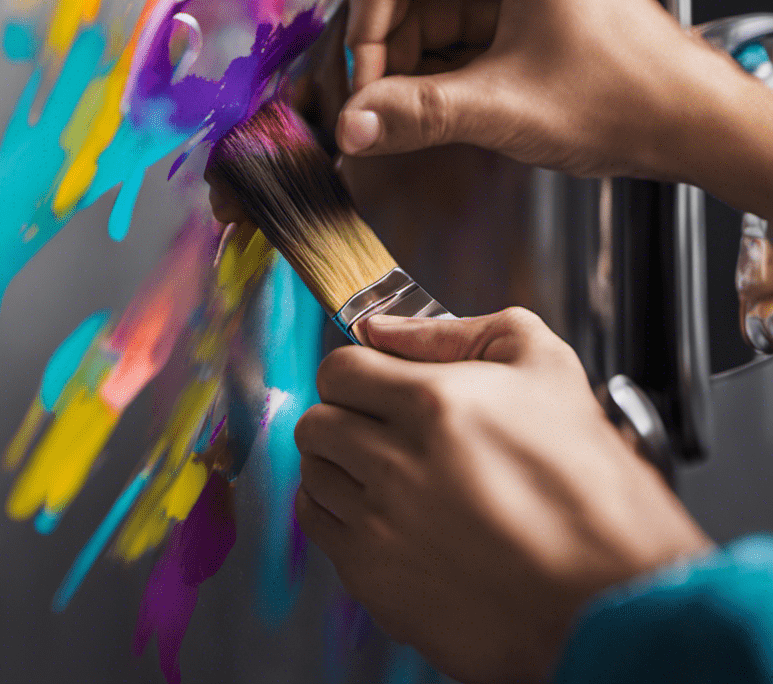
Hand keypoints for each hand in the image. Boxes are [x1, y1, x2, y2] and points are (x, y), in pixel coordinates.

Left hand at [294, 308, 710, 683]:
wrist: (617, 601)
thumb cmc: (592, 489)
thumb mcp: (546, 367)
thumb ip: (457, 330)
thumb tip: (386, 329)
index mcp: (434, 405)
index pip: (339, 368)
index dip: (358, 370)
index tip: (376, 383)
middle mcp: (398, 466)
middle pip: (316, 422)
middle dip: (345, 416)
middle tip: (383, 428)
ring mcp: (382, 529)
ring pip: (314, 474)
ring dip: (341, 466)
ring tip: (392, 473)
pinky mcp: (378, 582)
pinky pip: (320, 531)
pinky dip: (341, 515)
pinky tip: (387, 514)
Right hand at [339, 0, 772, 219]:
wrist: (678, 119)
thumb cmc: (627, 94)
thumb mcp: (505, 108)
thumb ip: (416, 115)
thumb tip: (352, 125)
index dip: (368, 27)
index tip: (362, 82)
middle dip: (391, 43)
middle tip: (382, 98)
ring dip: (410, 50)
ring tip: (417, 102)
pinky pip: (446, 7)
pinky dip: (434, 50)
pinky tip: (443, 88)